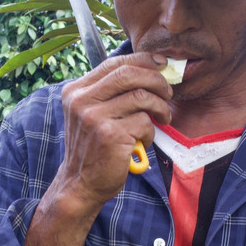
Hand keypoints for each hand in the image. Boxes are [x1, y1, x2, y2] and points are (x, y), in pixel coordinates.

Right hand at [54, 52, 173, 208]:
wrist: (81, 184)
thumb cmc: (94, 148)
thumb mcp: (91, 114)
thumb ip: (110, 93)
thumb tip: (149, 68)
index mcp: (76, 91)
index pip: (114, 63)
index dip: (142, 60)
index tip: (161, 65)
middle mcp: (81, 101)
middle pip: (129, 74)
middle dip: (156, 80)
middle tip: (168, 93)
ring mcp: (93, 117)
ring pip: (141, 97)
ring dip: (159, 108)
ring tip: (162, 118)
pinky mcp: (109, 135)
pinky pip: (144, 122)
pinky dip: (151, 132)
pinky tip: (143, 141)